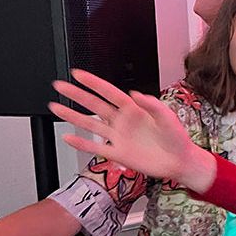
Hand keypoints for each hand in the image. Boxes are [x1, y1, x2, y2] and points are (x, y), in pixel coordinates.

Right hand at [48, 69, 212, 189]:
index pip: (110, 92)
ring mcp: (119, 137)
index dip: (94, 83)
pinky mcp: (118, 154)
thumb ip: (152, 105)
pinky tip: (68, 137)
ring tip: (55, 106)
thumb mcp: (168, 117)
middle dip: (77, 95)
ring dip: (72, 116)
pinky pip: (96, 147)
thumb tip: (136, 94)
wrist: (180, 162)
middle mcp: (123, 122)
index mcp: (135, 110)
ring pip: (90, 124)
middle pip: (94, 105)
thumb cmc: (177, 139)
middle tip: (60, 85)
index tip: (79, 74)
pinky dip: (81, 144)